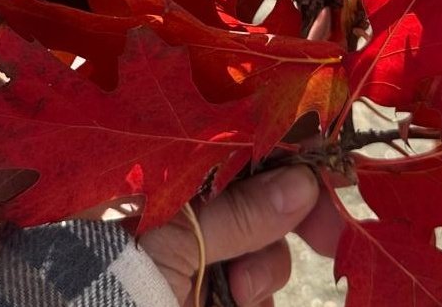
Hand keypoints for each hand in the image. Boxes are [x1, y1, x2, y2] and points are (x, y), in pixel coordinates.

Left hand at [139, 165, 342, 306]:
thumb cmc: (108, 284)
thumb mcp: (171, 244)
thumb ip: (235, 214)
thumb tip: (302, 182)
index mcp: (164, 177)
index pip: (234, 150)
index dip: (283, 156)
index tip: (328, 169)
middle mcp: (182, 210)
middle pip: (258, 197)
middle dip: (292, 217)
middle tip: (333, 234)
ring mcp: (194, 255)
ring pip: (262, 247)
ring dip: (265, 269)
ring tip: (240, 291)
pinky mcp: (206, 293)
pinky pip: (253, 287)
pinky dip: (255, 294)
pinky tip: (239, 302)